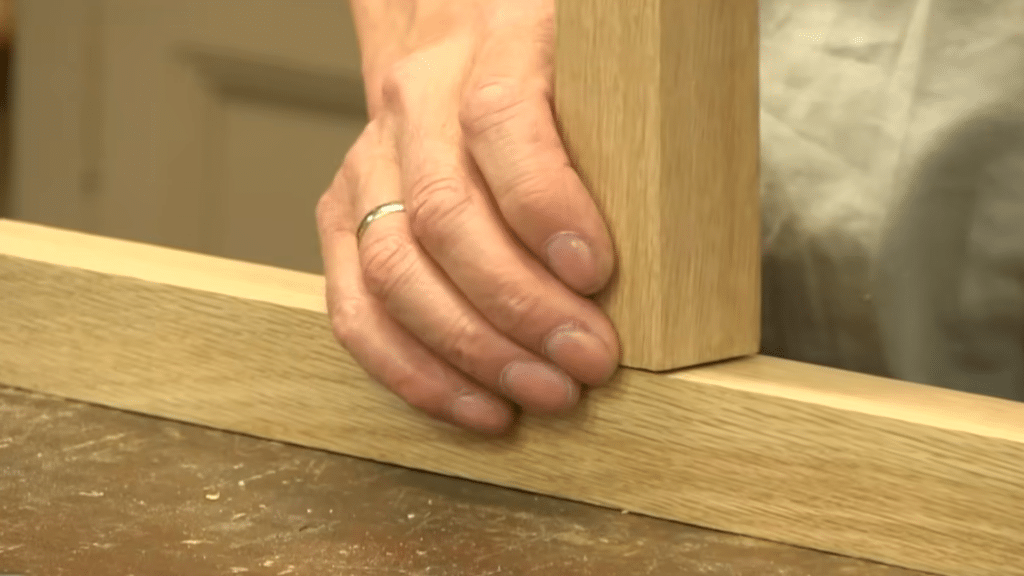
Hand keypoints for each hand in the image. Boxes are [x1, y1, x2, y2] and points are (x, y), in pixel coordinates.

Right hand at [316, 0, 619, 434]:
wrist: (460, 40)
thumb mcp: (606, 70)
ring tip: (542, 394)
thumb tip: (678, 248)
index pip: (499, 117)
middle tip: (588, 360)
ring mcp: (369, 160)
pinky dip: (411, 368)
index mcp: (491, 41)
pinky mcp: (346, 216)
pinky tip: (472, 403)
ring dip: (470, 350)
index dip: (543, 201)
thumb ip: (630, 128)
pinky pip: (356, 305)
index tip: (595, 271)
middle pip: (444, 213)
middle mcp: (416, 98)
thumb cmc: (558, 72)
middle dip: (519, 306)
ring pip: (395, 269)